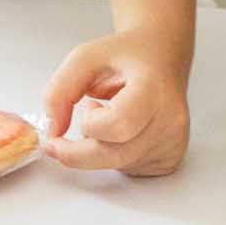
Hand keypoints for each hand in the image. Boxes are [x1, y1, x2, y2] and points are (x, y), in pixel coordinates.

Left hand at [40, 28, 190, 177]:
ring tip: (108, 115)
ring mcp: (174, 142)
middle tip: (57, 141)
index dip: (91, 123)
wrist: (162, 56)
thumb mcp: (85, 58)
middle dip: (78, 152)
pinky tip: (122, 131)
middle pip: (115, 155)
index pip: (119, 124)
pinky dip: (114, 155)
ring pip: (119, 165)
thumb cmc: (126, 55)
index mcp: (154, 89)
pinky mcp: (172, 158)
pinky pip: (129, 169)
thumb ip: (60, 91)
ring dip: (98, 149)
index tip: (85, 105)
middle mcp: (170, 119)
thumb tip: (51, 132)